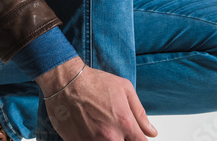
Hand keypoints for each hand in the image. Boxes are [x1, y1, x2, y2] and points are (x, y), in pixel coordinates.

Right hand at [37, 58, 156, 140]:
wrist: (64, 82)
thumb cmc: (93, 82)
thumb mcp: (124, 89)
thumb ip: (140, 113)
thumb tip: (151, 132)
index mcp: (124, 123)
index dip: (139, 140)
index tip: (136, 137)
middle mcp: (110, 136)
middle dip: (123, 139)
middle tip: (117, 129)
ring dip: (108, 140)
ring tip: (102, 127)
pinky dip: (92, 140)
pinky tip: (90, 130)